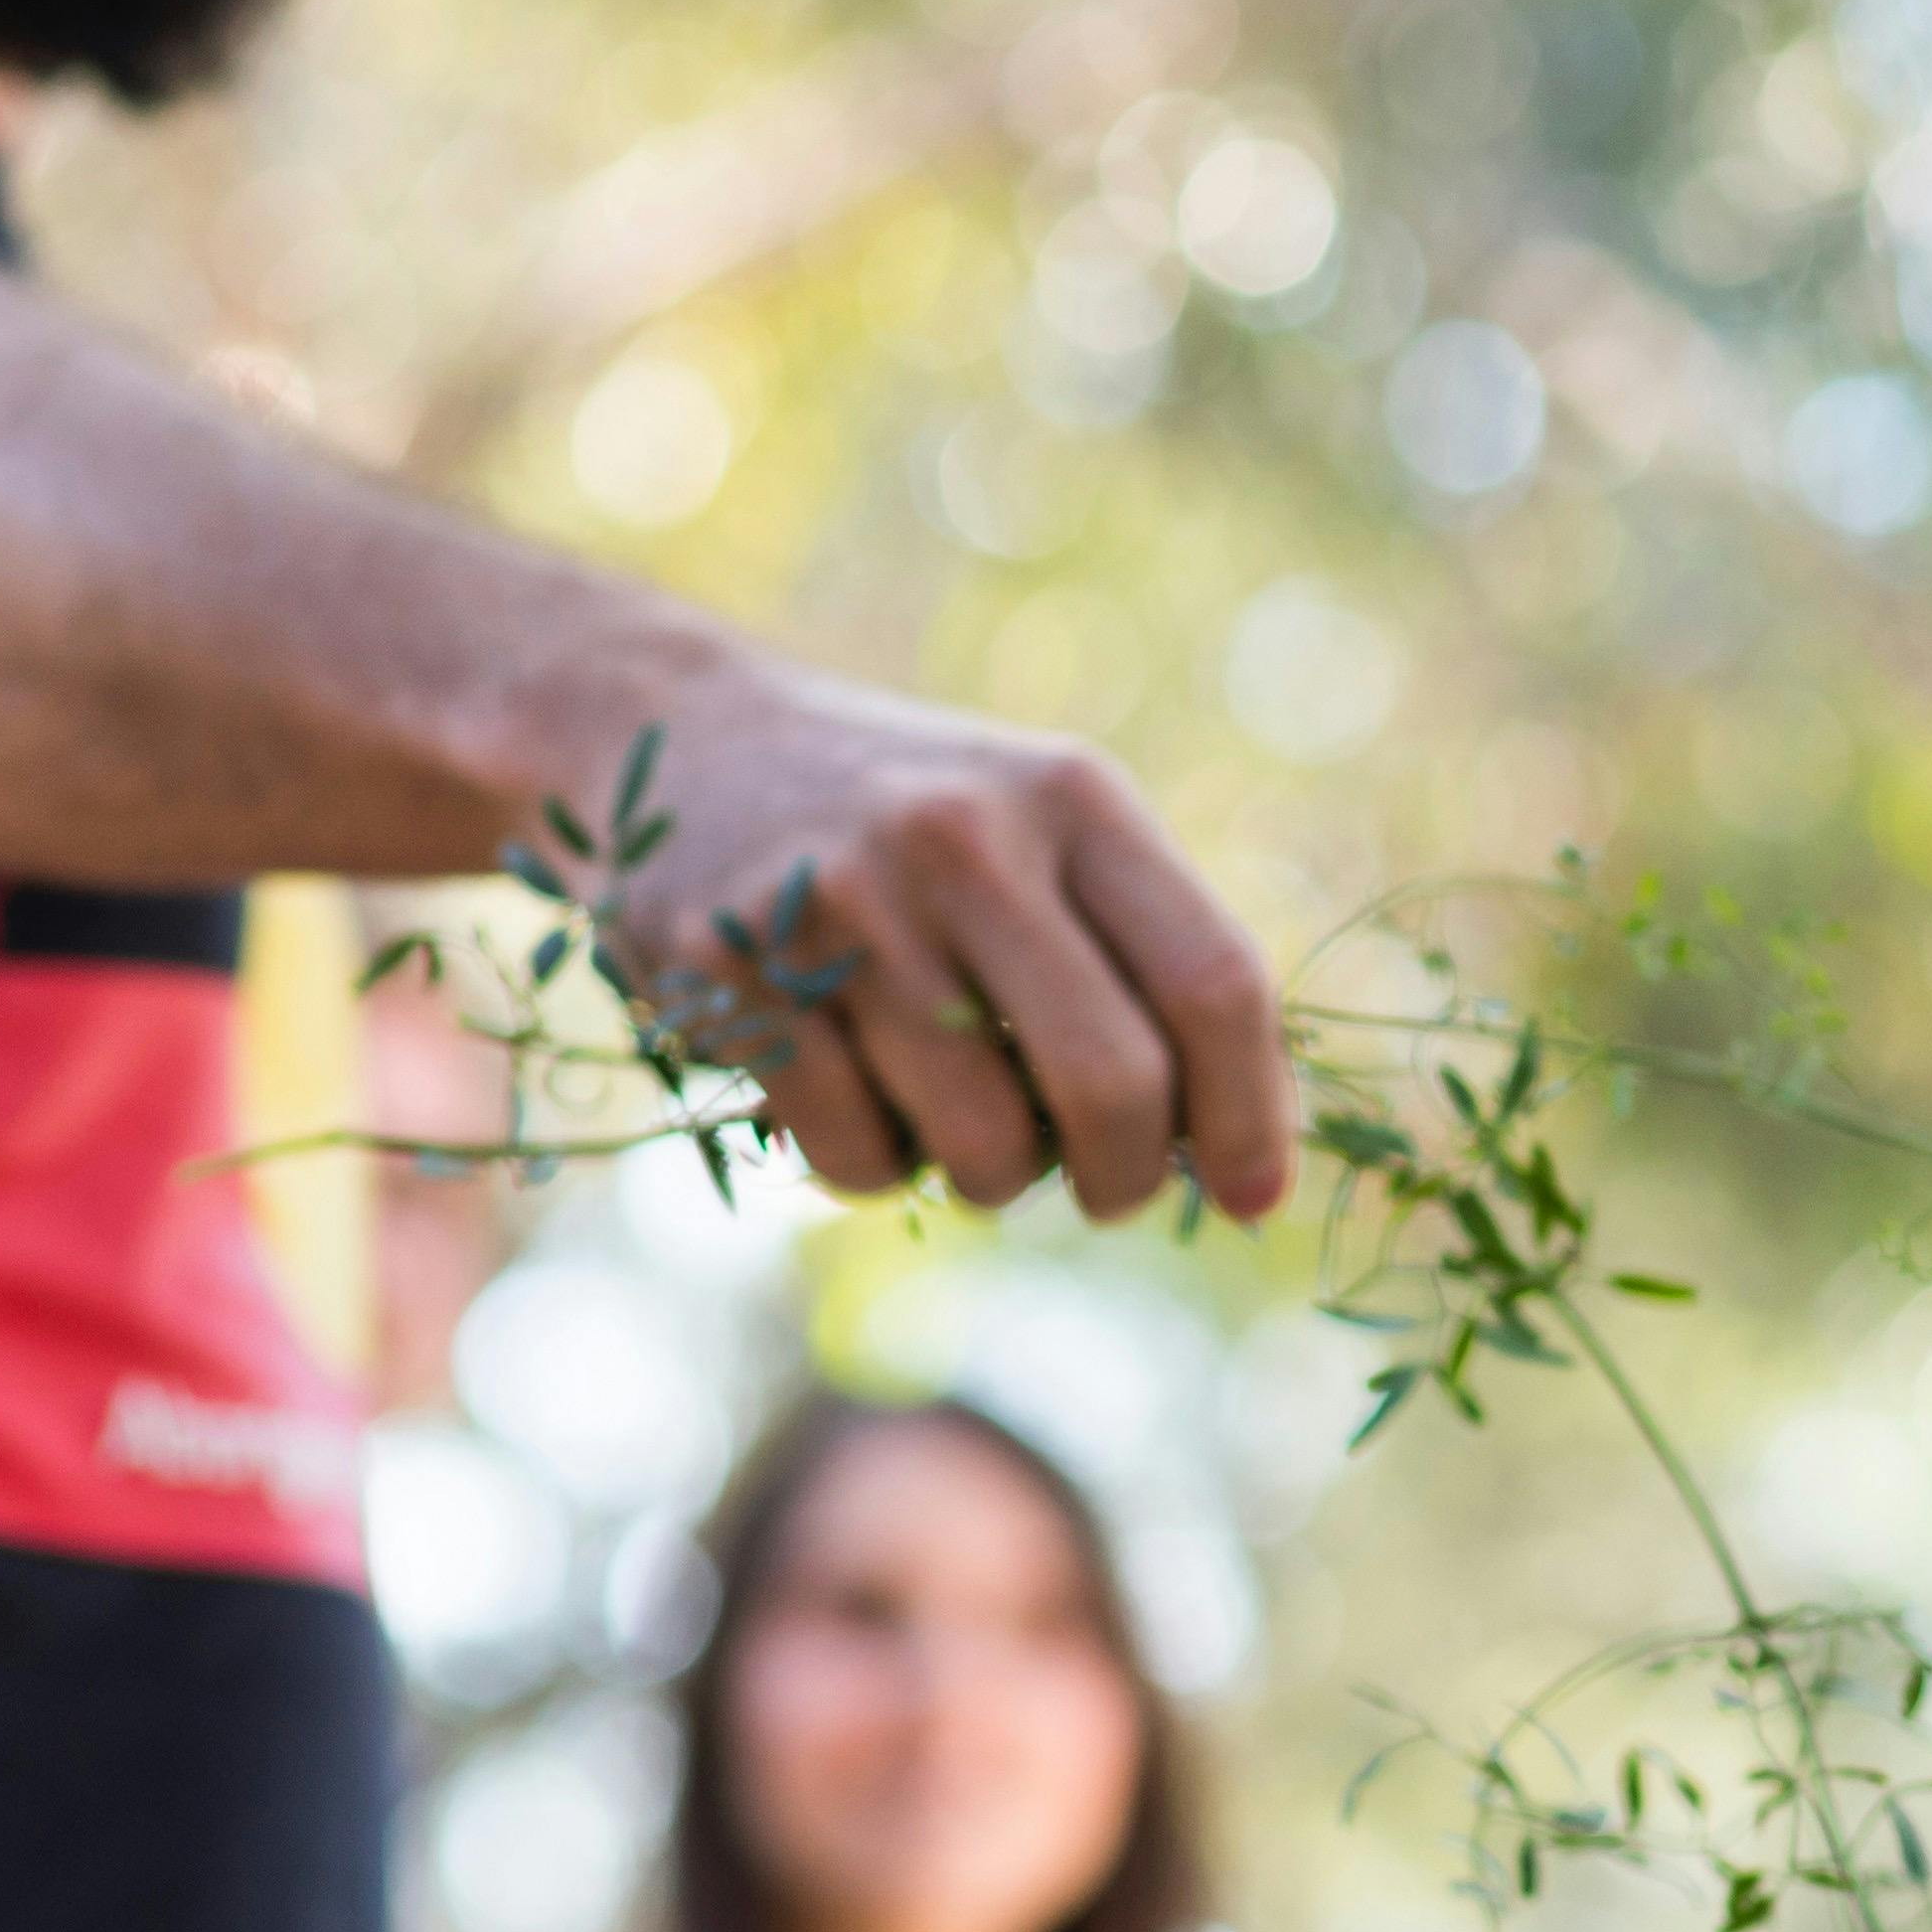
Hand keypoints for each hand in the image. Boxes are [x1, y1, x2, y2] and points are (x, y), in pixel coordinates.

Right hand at [590, 662, 1290, 1225]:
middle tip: (1108, 1191)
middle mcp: (966, 838)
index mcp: (1075, 798)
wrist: (679, 734)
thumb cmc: (916, 829)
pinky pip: (860, 1157)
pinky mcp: (732, 972)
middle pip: (1115, 1083)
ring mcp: (844, 903)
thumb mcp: (1046, 832)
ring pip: (986, 1143)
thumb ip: (1149, 962)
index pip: (1216, 983)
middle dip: (1127, 1177)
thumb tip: (1249, 1155)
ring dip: (995, 1176)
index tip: (1252, 1196)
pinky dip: (878, 1165)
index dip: (1251, 1115)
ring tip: (963, 1117)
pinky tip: (856, 1092)